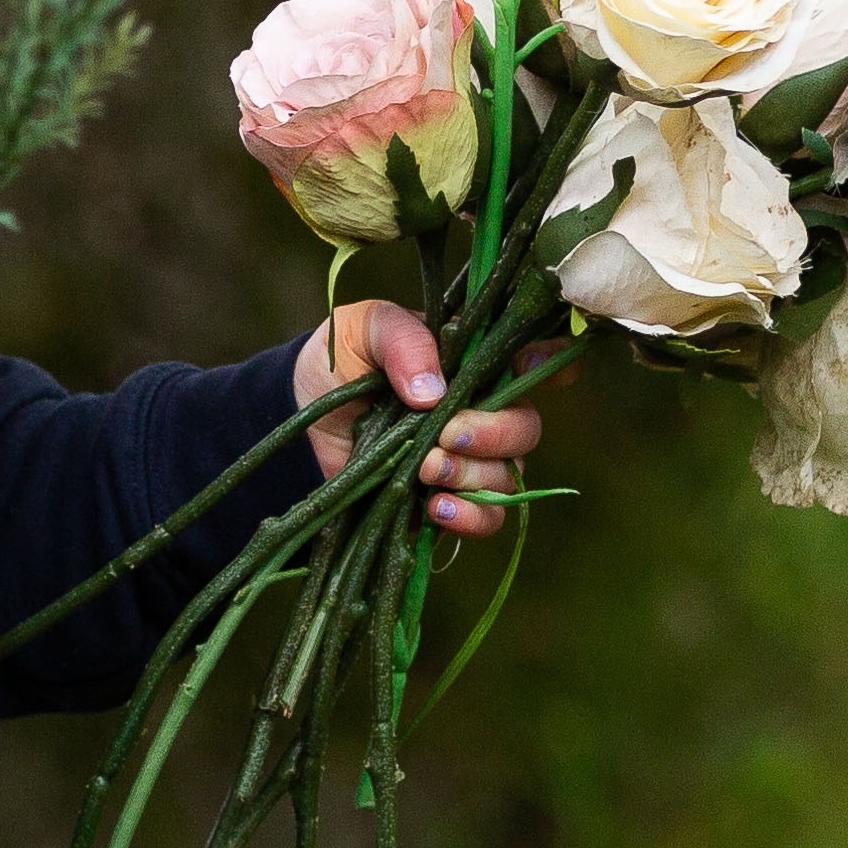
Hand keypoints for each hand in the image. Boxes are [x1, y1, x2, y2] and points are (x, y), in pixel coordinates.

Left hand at [309, 302, 544, 535]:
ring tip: (426, 468)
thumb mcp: (364, 329)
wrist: (301, 420)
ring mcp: (468, 461)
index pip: (532, 360)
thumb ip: (403, 339)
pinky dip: (470, 516)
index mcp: (472, 363)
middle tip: (446, 433)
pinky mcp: (448, 500)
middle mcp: (481, 411)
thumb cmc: (339, 363)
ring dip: (472, 475)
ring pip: (510, 476)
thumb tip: (433, 391)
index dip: (547, 364)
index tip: (528, 369)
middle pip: (526, 428)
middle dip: (492, 433)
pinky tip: (436, 506)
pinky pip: (489, 518)